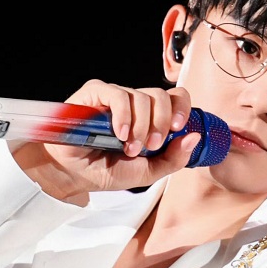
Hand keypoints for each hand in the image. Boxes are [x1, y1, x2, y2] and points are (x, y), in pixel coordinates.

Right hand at [12, 80, 201, 198]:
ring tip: (129, 147)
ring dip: (142, 126)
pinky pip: (119, 95)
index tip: (178, 129)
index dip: (182, 108)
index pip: (175, 98)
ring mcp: (115, 97)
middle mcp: (134, 104)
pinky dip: (124, 116)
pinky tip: (119, 134)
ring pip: (143, 96)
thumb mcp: (147, 172)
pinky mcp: (96, 93)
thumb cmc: (104, 170)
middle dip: (162, 123)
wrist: (72, 174)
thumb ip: (173, 159)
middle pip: (163, 95)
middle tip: (150, 146)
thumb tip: (194, 137)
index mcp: (149, 118)